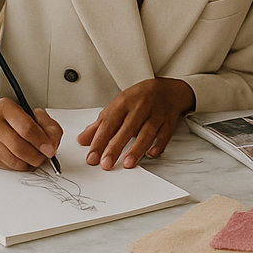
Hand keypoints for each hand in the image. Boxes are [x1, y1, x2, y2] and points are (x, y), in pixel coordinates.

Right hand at [0, 98, 63, 170]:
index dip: (41, 141)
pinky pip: (7, 166)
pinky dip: (20, 165)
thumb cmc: (16, 119)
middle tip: (45, 157)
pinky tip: (24, 159)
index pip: (26, 128)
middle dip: (36, 155)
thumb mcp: (36, 114)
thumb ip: (49, 126)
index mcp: (4, 107)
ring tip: (36, 157)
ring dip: (29, 162)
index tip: (50, 150)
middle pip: (18, 146)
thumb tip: (52, 144)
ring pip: (13, 160)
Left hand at [77, 77, 194, 169]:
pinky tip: (151, 154)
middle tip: (106, 163)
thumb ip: (100, 125)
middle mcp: (140, 107)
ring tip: (127, 163)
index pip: (108, 124)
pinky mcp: (169, 120)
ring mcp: (156, 113)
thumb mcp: (117, 107)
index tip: (92, 157)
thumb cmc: (138, 99)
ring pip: (147, 131)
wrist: (166, 89)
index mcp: (124, 103)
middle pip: (127, 128)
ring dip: (137, 148)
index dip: (99, 141)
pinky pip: (165, 133)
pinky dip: (159, 144)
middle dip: (115, 147)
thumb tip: (82, 140)